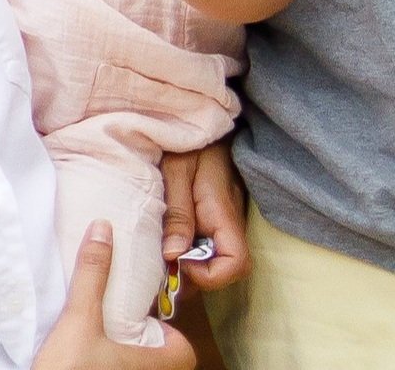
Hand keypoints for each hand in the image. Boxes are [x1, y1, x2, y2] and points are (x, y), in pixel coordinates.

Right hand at [33, 222, 196, 369]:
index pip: (185, 353)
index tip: (149, 321)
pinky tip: (87, 358)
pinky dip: (109, 365)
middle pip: (162, 362)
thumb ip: (93, 274)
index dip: (172, 336)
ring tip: (103, 341)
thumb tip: (103, 229)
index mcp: (152, 366)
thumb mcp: (79, 317)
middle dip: (146, 346)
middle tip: (124, 327)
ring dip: (126, 359)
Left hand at [160, 140, 249, 286]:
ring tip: (159, 243)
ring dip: (187, 260)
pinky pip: (206, 244)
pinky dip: (187, 246)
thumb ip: (177, 212)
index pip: (236, 265)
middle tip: (159, 257)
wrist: (201, 118)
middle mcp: (231, 222)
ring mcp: (225, 221)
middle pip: (223, 269)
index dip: (208, 275)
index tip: (177, 259)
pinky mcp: (215, 217)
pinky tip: (166, 232)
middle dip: (191, 274)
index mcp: (224, 212)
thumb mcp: (176, 170)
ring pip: (213, 259)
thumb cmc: (189, 140)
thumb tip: (173, 256)